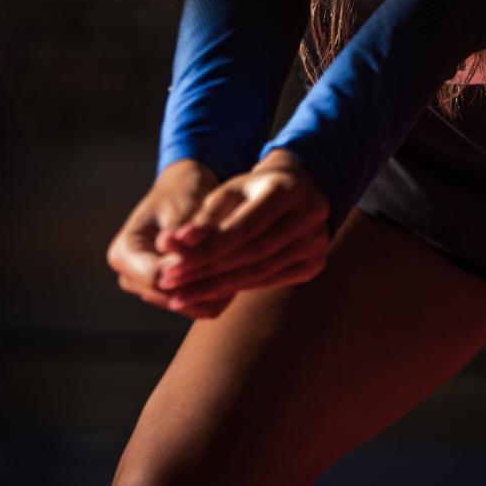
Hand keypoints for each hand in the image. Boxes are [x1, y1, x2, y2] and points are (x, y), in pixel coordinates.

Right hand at [106, 159, 234, 320]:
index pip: (154, 276)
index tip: (221, 260)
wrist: (185, 192)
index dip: (187, 271)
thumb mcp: (183, 207)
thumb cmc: (183, 192)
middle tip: (240, 272)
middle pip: (169, 295)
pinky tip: (237, 280)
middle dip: (202, 284)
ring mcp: (146, 288)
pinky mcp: (166, 293)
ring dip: (211, 292)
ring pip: (183, 303)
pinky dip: (213, 295)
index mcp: (123, 252)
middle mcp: (129, 275)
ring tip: (243, 275)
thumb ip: (181, 232)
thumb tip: (176, 249)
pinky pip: (192, 304)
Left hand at [155, 150, 331, 315]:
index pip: (241, 229)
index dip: (204, 250)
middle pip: (251, 254)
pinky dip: (239, 287)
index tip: (169, 267)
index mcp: (287, 190)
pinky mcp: (316, 262)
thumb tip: (172, 243)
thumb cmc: (254, 189)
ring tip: (181, 296)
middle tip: (170, 285)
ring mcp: (317, 241)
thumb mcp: (230, 192)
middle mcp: (309, 216)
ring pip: (260, 273)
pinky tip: (210, 294)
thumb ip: (204, 217)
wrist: (300, 190)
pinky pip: (271, 280)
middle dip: (206, 272)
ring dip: (217, 287)